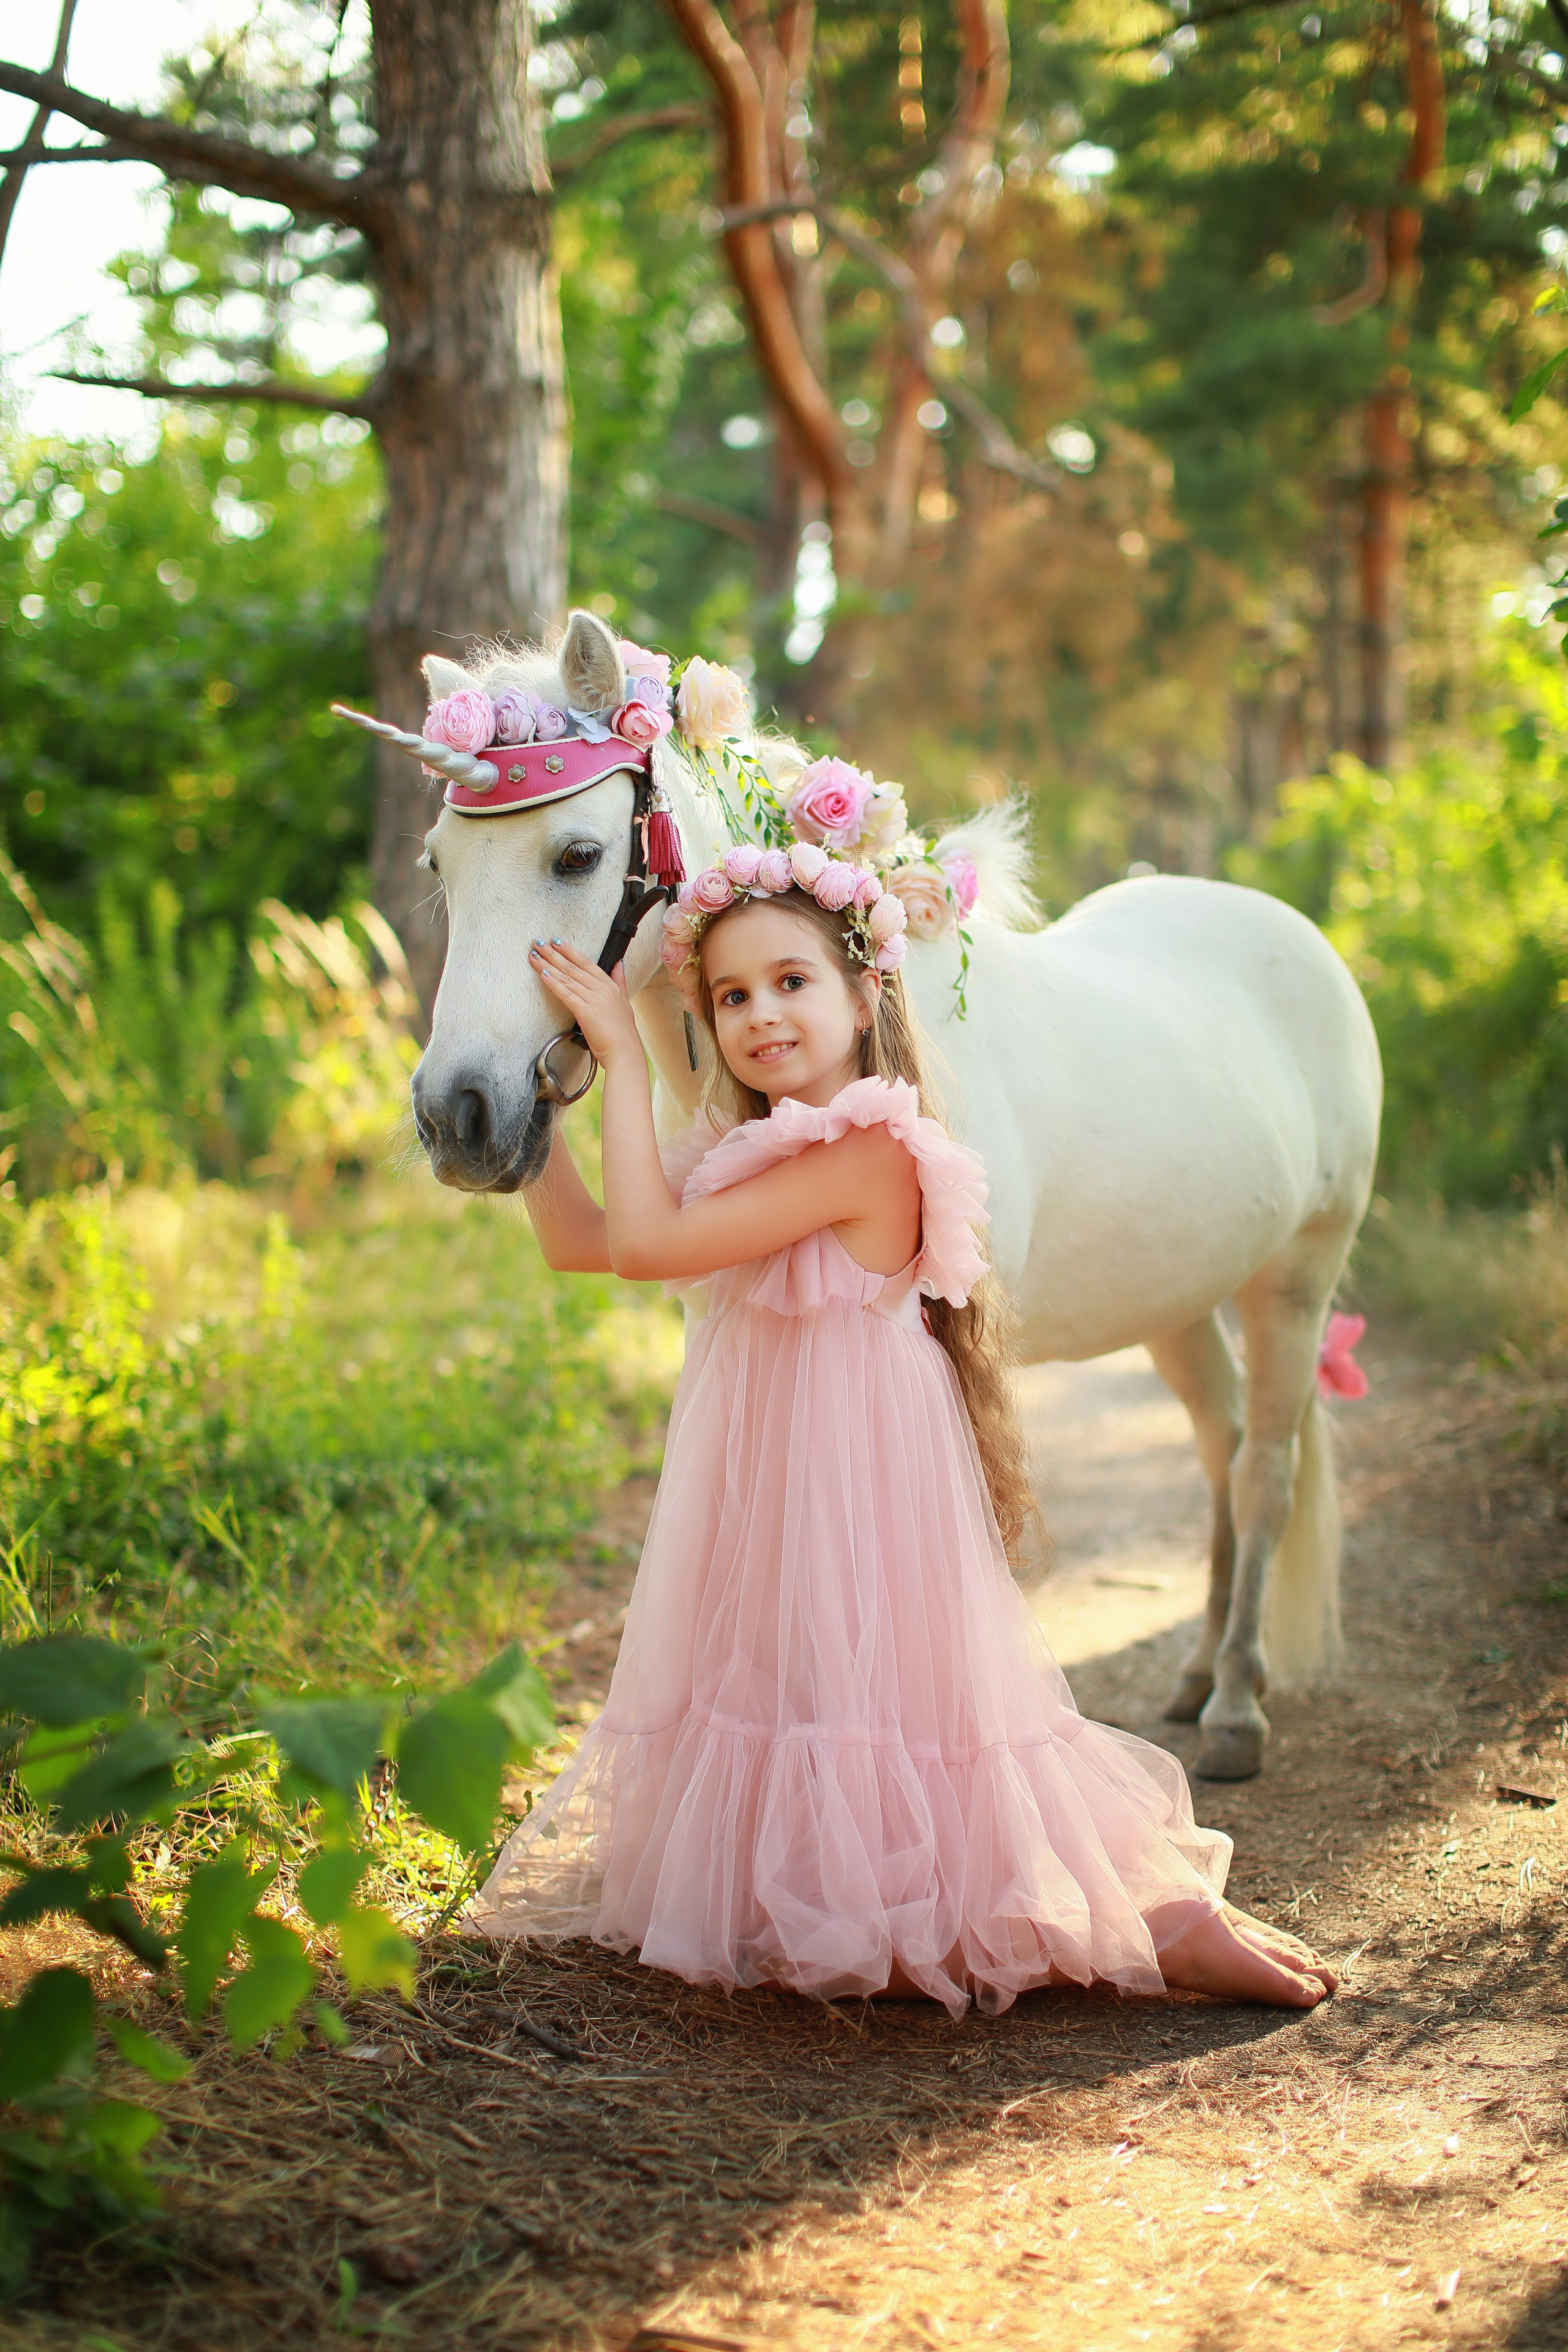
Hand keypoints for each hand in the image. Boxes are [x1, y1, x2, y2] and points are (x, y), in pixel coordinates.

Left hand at [529, 938, 642, 1066]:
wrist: (624, 1051)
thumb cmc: (622, 1032)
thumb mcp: (624, 1001)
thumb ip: (619, 980)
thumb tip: (619, 964)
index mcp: (609, 985)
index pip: (586, 962)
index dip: (569, 951)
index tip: (556, 942)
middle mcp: (601, 989)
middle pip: (572, 967)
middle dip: (553, 954)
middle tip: (539, 943)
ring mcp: (593, 999)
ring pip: (567, 978)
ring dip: (548, 965)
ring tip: (535, 956)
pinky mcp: (585, 1011)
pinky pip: (566, 994)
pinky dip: (553, 983)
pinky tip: (543, 975)